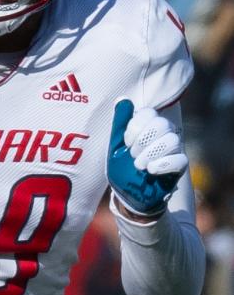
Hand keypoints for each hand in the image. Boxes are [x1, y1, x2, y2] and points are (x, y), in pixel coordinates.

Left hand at [106, 99, 186, 217]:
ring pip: (171, 140)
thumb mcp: (115, 147)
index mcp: (148, 127)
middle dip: (142, 141)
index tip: (126, 142)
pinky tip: (151, 170)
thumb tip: (122, 101)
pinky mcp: (179, 166)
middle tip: (132, 155)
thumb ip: (119, 125)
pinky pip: (179, 159)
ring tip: (139, 166)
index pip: (148, 113)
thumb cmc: (122, 168)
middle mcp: (164, 134)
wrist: (129, 194)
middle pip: (161, 124)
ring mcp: (173, 150)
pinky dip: (162, 164)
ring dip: (150, 154)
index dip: (135, 127)